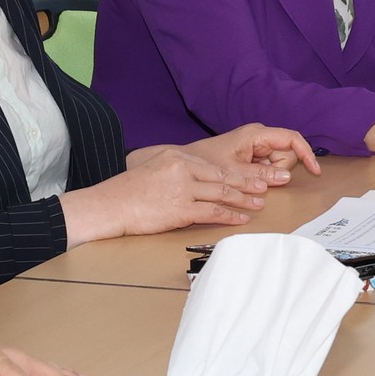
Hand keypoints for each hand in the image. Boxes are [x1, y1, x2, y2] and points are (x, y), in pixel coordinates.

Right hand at [61, 146, 270, 243]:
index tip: (250, 178)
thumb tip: (197, 180)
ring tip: (258, 204)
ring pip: (222, 194)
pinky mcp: (181, 209)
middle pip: (222, 177)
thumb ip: (176, 171)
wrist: (109, 205)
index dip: (235, 174)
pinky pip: (213, 212)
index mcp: (177, 156)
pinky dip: (230, 216)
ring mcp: (183, 188)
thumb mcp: (153, 168)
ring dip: (243, 200)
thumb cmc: (128, 191)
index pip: (213, 166)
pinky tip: (241, 219)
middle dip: (247, 184)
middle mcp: (183, 168)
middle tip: (265, 189)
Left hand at [185, 122, 320, 183]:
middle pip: (287, 154)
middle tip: (255, 178)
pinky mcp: (253, 156)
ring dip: (268, 177)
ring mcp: (257, 146)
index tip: (315, 170)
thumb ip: (261, 176)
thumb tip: (286, 178)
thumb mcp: (234, 172)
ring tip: (245, 178)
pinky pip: (268, 168)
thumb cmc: (206, 162)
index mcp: (257, 134)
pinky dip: (263, 177)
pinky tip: (247, 178)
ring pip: (279, 164)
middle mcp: (260, 137)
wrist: (187, 164)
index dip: (307, 153)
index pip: (292, 138)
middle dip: (278, 171)